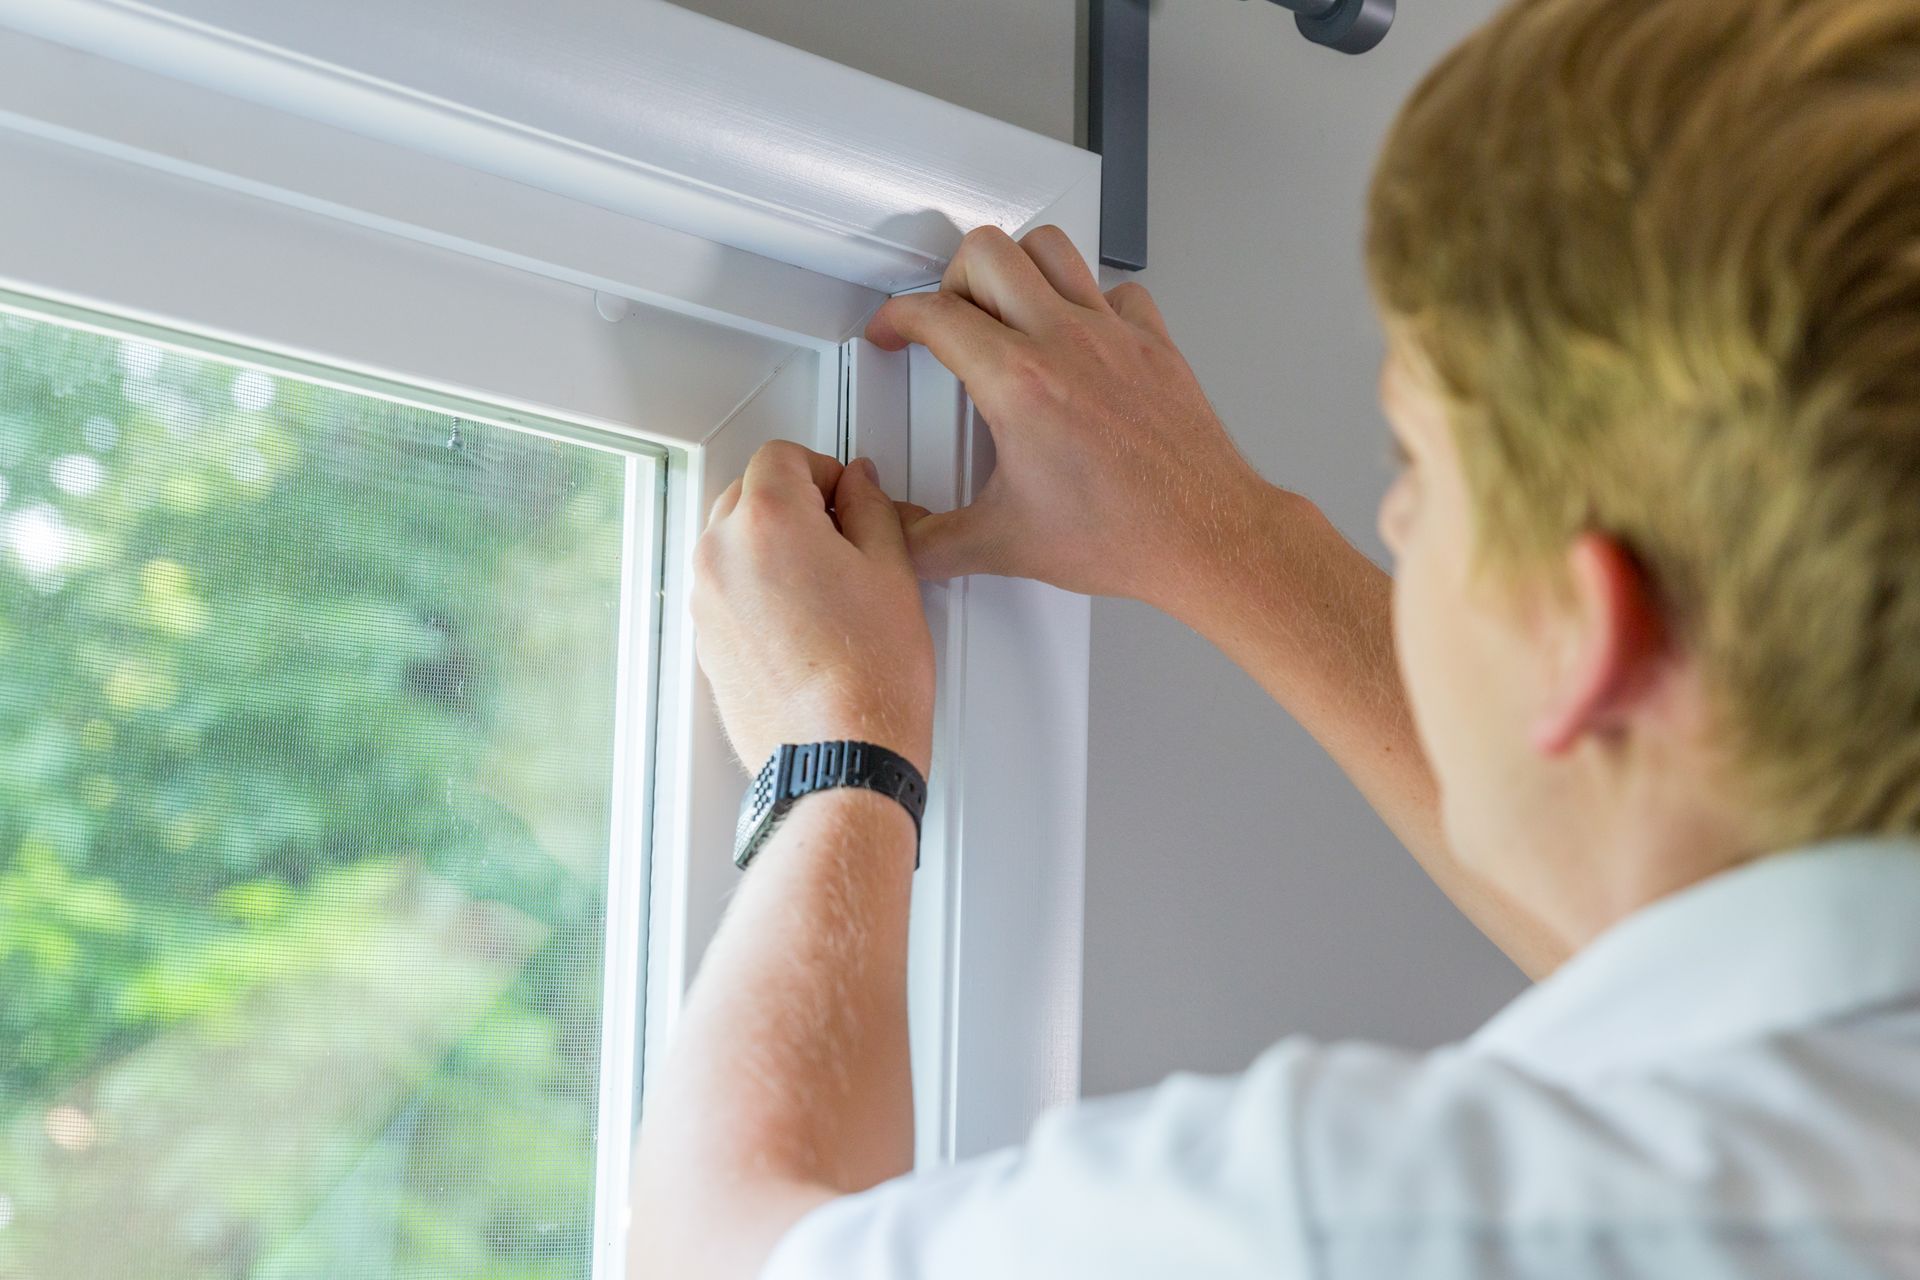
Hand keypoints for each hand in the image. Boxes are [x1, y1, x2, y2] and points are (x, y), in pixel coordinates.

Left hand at [692, 442, 934, 776]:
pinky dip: (757, 590)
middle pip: (747, 493)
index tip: (848, 497)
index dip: (824, 469)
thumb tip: (859, 485)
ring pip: (732, 542)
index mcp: (766, 520)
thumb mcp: (892, 570)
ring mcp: (707, 601)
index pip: (781, 455)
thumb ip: (870, 507)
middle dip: (793, 503)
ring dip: (771, 546)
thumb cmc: (869, 677)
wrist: (839, 757)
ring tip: (827, 587)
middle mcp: (721, 555)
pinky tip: (805, 623)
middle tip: (843, 538)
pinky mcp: (705, 642)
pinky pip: (726, 591)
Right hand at [865, 224, 1268, 609]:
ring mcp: (1114, 336)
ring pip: (1050, 248)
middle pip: (987, 253)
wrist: (1204, 536)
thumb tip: (903, 540)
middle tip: (948, 318)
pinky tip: (1079, 331)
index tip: (894, 332)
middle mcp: (1066, 343)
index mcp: (1019, 383)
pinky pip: (1116, 289)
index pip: (936, 315)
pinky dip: (1088, 298)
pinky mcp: (1154, 344)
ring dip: (1015, 267)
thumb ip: (932, 544)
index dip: (897, 318)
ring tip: (1004, 305)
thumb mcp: (1005, 546)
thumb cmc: (1126, 534)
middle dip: (950, 279)